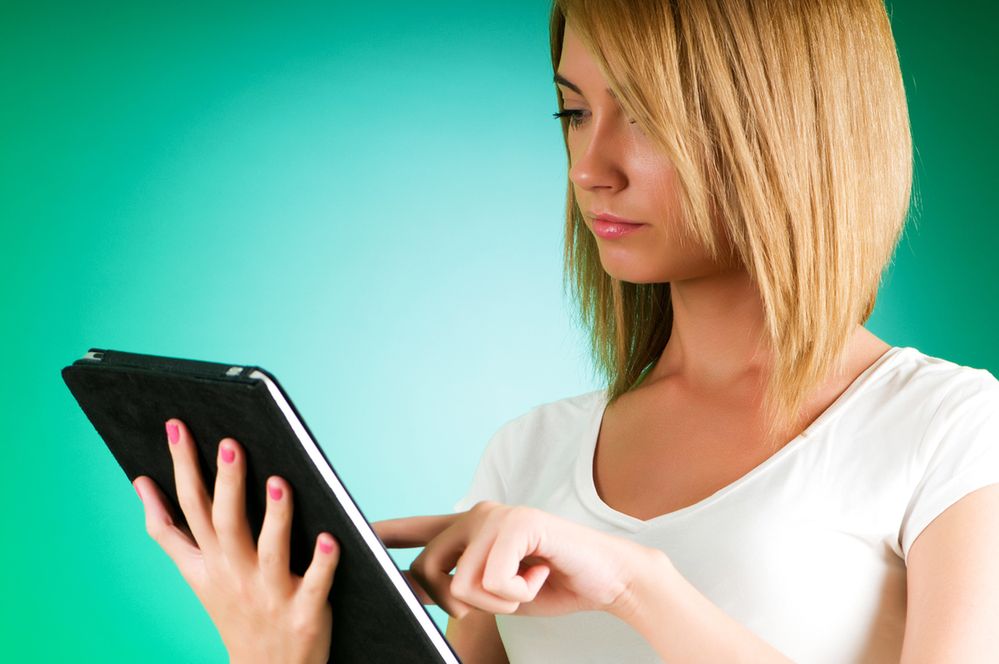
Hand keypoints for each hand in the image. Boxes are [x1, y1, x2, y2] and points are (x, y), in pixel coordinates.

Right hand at [133, 418, 338, 663]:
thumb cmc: (235, 609)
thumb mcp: (195, 574)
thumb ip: (170, 532)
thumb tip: (141, 485)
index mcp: (209, 561)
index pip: (191, 507)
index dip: (182, 466)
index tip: (178, 426)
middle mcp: (235, 574)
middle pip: (226, 523)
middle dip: (226, 484)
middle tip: (230, 444)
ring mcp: (270, 594)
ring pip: (270, 551)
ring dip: (275, 517)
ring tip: (278, 482)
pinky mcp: (305, 613)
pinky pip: (315, 585)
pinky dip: (322, 563)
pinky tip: (328, 537)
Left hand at [371, 500, 654, 619]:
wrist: (607, 578)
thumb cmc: (554, 584)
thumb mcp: (498, 592)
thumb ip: (461, 587)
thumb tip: (420, 593)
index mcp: (471, 529)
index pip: (418, 529)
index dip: (385, 533)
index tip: (353, 532)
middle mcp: (477, 514)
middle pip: (428, 571)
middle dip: (457, 602)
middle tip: (505, 597)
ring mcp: (496, 516)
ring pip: (461, 584)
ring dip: (500, 601)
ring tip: (529, 583)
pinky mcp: (516, 524)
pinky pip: (490, 581)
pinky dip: (518, 594)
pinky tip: (540, 576)